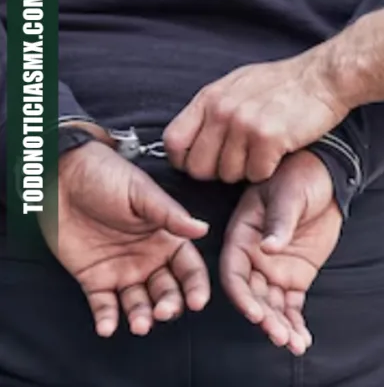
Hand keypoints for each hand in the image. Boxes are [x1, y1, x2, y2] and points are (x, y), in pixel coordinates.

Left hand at [38, 141, 210, 337]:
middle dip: (169, 306)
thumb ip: (171, 215)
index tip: (197, 301)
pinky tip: (108, 327)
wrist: (61, 176)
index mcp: (167, 239)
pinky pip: (103, 305)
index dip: (196, 286)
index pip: (189, 269)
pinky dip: (107, 319)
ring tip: (139, 324)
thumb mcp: (143, 193)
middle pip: (167, 291)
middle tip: (164, 312)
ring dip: (142, 317)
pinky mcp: (94, 279)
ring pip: (139, 303)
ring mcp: (122, 271)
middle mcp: (149, 259)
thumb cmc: (107, 176)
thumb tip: (202, 229)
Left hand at [163, 51, 351, 183]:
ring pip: (228, 175)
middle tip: (240, 160)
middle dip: (217, 172)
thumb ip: (211, 109)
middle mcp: (221, 111)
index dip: (186, 160)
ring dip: (246, 170)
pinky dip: (268, 170)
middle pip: (199, 168)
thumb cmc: (281, 84)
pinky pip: (257, 174)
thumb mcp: (236, 86)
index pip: (174, 142)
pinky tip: (277, 152)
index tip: (204, 162)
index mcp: (209, 98)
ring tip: (262, 150)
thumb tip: (191, 136)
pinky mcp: (268, 138)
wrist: (321, 78)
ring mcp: (243, 124)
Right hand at [220, 150, 342, 355]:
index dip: (241, 295)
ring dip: (280, 326)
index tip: (256, 313)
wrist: (326, 176)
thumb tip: (268, 247)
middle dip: (264, 318)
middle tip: (279, 335)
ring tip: (293, 344)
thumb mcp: (287, 193)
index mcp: (242, 236)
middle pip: (252, 295)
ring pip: (272, 305)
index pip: (233, 272)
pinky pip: (292, 304)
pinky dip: (296, 322)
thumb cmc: (299, 176)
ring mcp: (274, 269)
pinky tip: (301, 340)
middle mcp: (253, 258)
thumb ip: (278, 220)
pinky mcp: (295, 277)